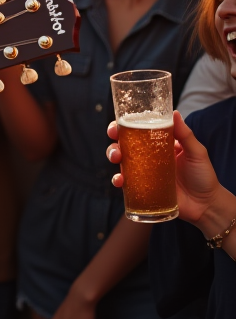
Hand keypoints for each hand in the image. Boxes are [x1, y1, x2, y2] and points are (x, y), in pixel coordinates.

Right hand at [108, 111, 220, 225]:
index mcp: (159, 144)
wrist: (206, 205)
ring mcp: (143, 172)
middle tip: (114, 138)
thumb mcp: (197, 152)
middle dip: (114, 138)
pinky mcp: (141, 187)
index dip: (124, 125)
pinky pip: (125, 182)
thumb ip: (186, 134)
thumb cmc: (203, 176)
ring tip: (116, 158)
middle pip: (124, 144)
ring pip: (121, 160)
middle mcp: (148, 156)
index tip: (118, 123)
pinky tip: (120, 180)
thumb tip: (175, 113)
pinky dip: (118, 179)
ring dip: (112, 155)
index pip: (138, 130)